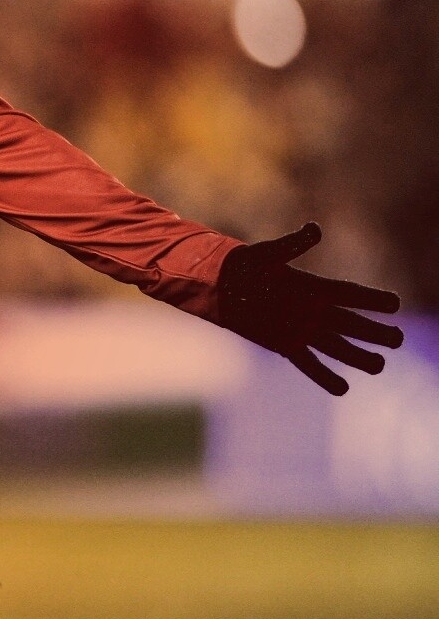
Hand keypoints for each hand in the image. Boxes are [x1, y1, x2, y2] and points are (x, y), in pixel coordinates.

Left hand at [217, 222, 403, 394]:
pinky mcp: (285, 345)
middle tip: (397, 339)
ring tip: (379, 365)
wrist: (222, 284)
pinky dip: (324, 376)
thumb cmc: (245, 264)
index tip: (394, 304)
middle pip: (351, 324)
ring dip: (357, 356)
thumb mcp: (268, 253)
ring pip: (336, 346)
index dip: (371, 299)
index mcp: (314, 287)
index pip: (350, 294)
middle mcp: (314, 310)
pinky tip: (343, 388)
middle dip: (375, 332)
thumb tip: (315, 229)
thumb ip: (293, 244)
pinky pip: (309, 363)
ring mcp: (302, 329)